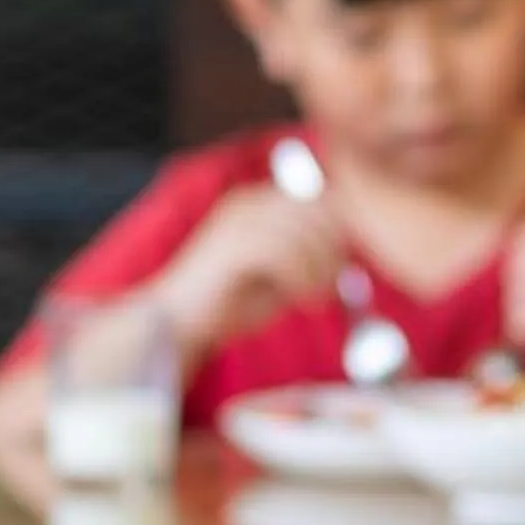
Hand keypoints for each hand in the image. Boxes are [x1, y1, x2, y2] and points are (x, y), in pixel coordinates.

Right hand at [150, 186, 347, 352]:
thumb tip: (347, 252)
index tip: (338, 273)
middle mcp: (250, 203)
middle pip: (318, 210)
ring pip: (303, 231)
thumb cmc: (231, 304)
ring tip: (312, 298)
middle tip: (328, 288)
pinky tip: (299, 299)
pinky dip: (301, 277)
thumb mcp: (282, 276)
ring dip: (319, 268)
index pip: (322, 201)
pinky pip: (282, 251)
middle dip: (333, 250)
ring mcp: (238, 220)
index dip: (339, 235)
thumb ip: (311, 258)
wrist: (177, 324)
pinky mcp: (230, 244)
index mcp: (261, 204)